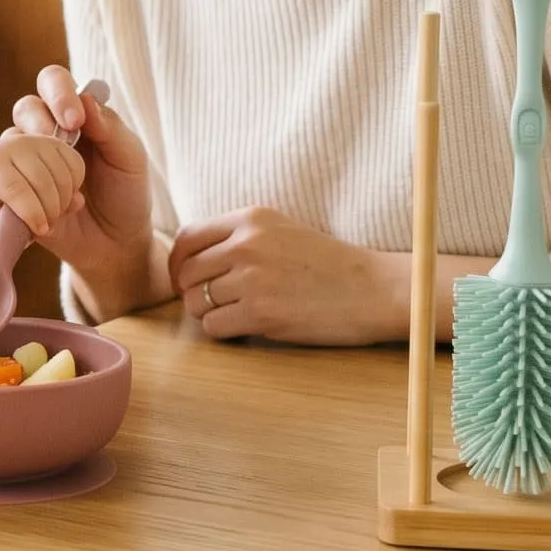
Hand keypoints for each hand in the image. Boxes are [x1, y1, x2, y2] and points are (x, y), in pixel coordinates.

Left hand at [0, 134, 86, 240]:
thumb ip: (9, 227)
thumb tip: (45, 229)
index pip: (17, 191)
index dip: (33, 215)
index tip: (40, 231)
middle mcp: (15, 146)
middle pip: (43, 184)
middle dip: (50, 212)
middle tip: (47, 227)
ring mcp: (36, 141)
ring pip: (62, 176)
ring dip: (64, 202)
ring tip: (53, 215)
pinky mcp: (54, 141)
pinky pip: (76, 164)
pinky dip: (76, 185)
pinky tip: (64, 197)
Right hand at [8, 66, 157, 302]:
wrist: (115, 246)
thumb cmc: (126, 196)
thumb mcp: (131, 160)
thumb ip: (111, 128)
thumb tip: (85, 100)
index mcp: (76, 116)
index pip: (54, 82)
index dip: (58, 94)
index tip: (74, 120)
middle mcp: (47, 133)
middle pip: (26, 107)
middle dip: (41, 125)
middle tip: (61, 145)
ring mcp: (26, 162)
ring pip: (11, 142)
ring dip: (40, 168)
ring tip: (69, 198)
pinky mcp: (14, 192)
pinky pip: (4, 184)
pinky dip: (26, 198)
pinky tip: (50, 216)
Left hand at [167, 206, 405, 345]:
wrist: (372, 290)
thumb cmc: (327, 264)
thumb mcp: (281, 230)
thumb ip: (238, 236)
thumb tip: (189, 258)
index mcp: (251, 218)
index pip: (187, 238)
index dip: (179, 263)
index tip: (186, 279)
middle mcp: (247, 244)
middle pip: (187, 273)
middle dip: (193, 292)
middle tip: (214, 303)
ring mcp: (252, 278)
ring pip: (196, 302)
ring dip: (208, 314)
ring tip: (235, 314)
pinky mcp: (261, 313)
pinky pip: (214, 327)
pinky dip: (224, 332)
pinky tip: (247, 327)